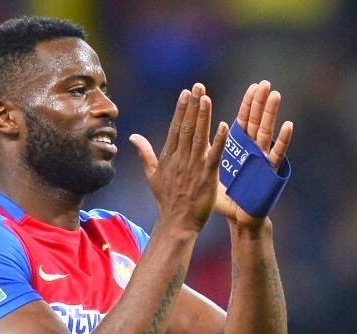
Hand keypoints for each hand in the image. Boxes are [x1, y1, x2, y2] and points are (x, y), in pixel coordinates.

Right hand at [130, 83, 229, 232]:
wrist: (176, 223)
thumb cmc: (166, 200)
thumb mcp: (152, 175)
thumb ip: (144, 153)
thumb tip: (133, 136)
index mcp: (168, 158)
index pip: (176, 128)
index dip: (181, 109)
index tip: (186, 92)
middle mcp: (180, 160)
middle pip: (187, 128)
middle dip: (193, 106)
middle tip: (199, 86)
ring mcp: (193, 168)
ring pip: (199, 138)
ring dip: (203, 117)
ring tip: (206, 98)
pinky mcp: (207, 178)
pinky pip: (214, 156)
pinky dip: (218, 141)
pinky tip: (223, 125)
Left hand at [215, 80, 293, 227]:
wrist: (240, 218)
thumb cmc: (228, 199)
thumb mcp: (212, 174)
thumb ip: (205, 158)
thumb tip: (193, 147)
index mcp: (240, 149)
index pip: (244, 121)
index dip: (248, 104)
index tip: (253, 86)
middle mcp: (253, 151)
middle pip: (256, 122)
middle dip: (260, 103)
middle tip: (265, 83)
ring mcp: (262, 160)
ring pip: (267, 133)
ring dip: (271, 114)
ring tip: (276, 95)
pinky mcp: (269, 173)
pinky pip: (276, 155)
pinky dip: (283, 140)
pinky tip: (288, 125)